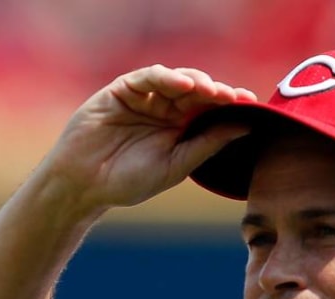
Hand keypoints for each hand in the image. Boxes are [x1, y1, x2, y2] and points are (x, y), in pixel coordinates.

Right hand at [41, 65, 257, 213]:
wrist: (83, 185)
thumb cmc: (127, 181)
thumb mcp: (176, 165)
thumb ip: (207, 144)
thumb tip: (245, 126)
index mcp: (179, 129)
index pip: (209, 110)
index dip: (229, 105)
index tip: (251, 105)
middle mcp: (164, 109)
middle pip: (197, 92)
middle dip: (216, 92)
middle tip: (233, 97)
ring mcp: (144, 98)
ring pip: (177, 80)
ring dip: (196, 82)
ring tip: (211, 91)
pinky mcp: (123, 90)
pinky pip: (149, 76)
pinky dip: (167, 77)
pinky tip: (183, 84)